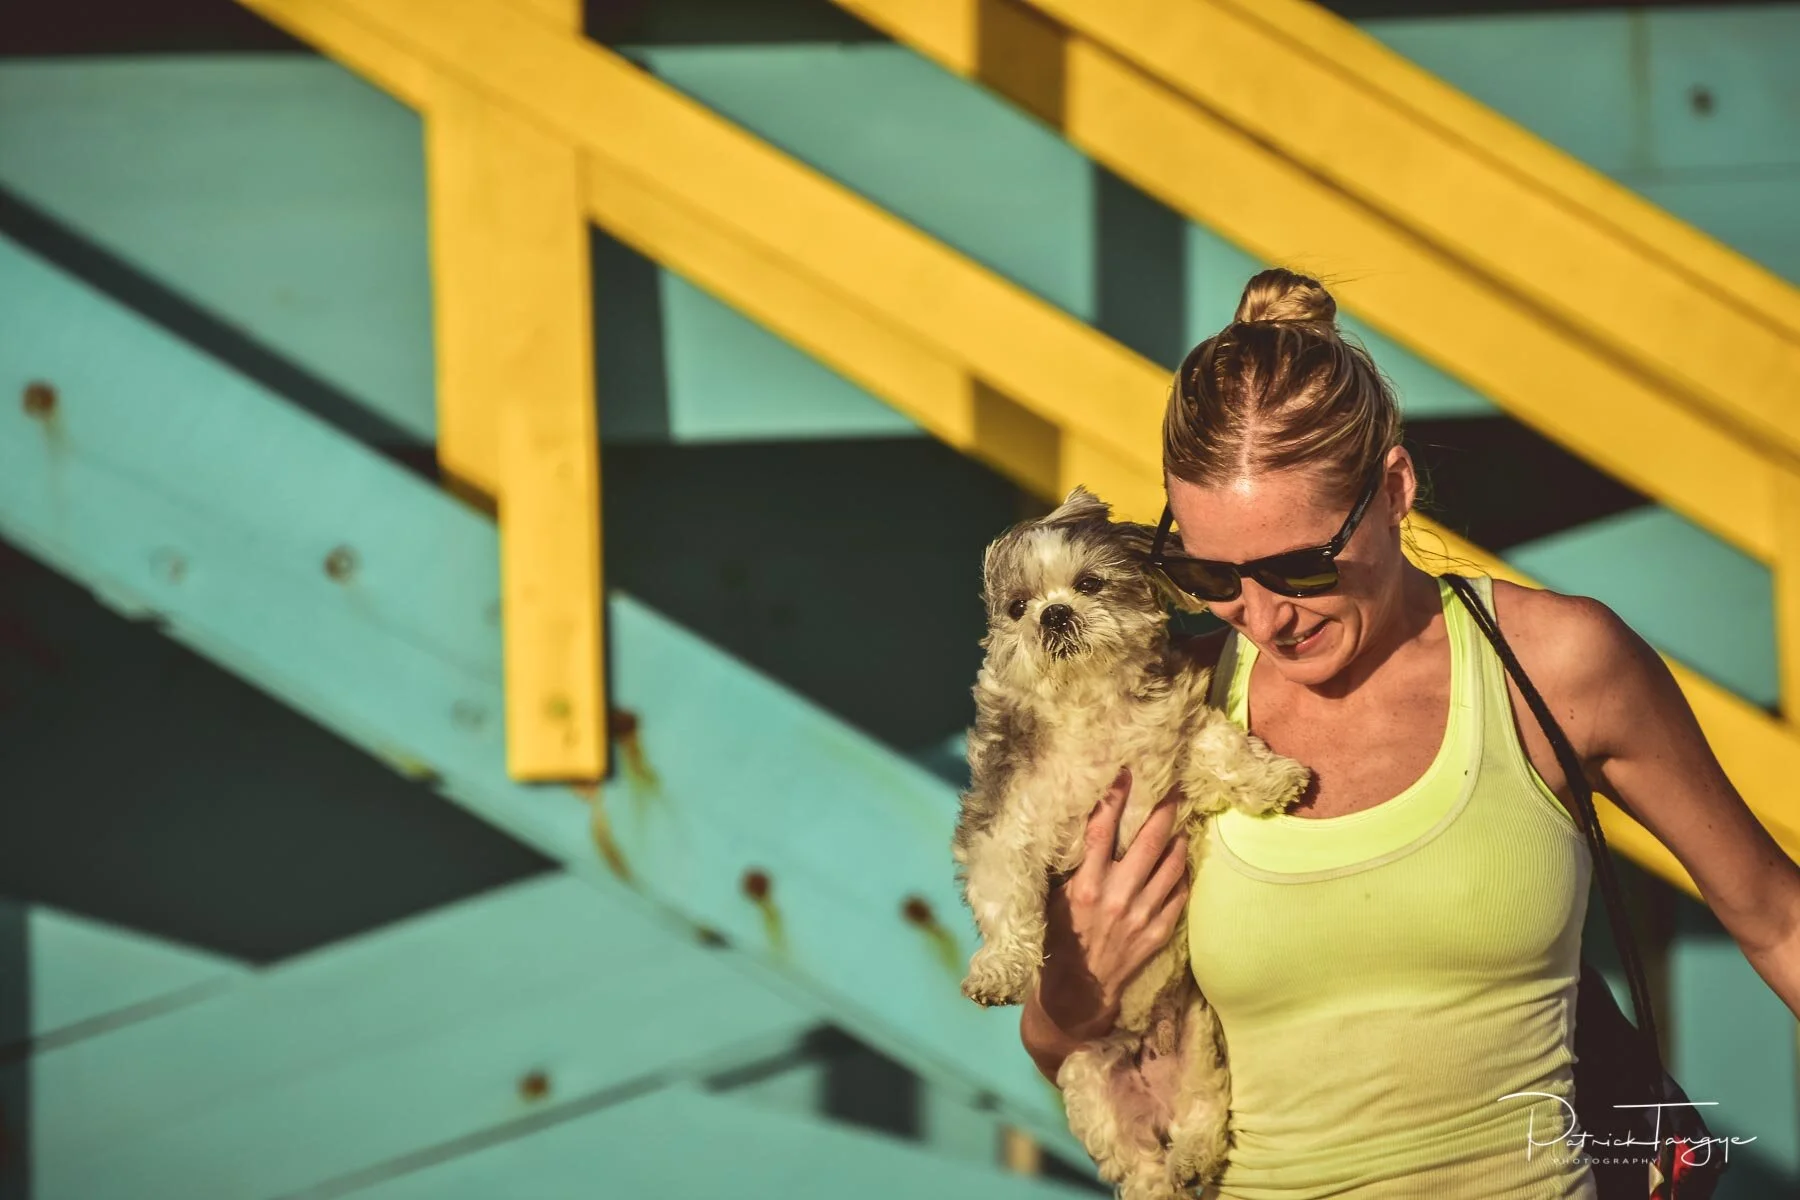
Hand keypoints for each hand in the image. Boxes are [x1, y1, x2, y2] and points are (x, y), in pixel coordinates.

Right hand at [1036, 766, 1189, 1039]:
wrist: (1078, 992)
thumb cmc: (1058, 940)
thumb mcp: (1053, 900)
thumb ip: (1071, 868)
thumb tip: (1082, 829)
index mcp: (1085, 886)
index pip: (1102, 831)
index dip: (1115, 799)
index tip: (1126, 774)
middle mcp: (1117, 897)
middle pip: (1148, 843)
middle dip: (1162, 812)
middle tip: (1174, 789)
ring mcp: (1141, 916)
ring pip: (1170, 867)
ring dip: (1178, 840)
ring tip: (1183, 821)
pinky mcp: (1158, 933)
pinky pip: (1178, 896)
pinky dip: (1183, 874)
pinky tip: (1184, 860)